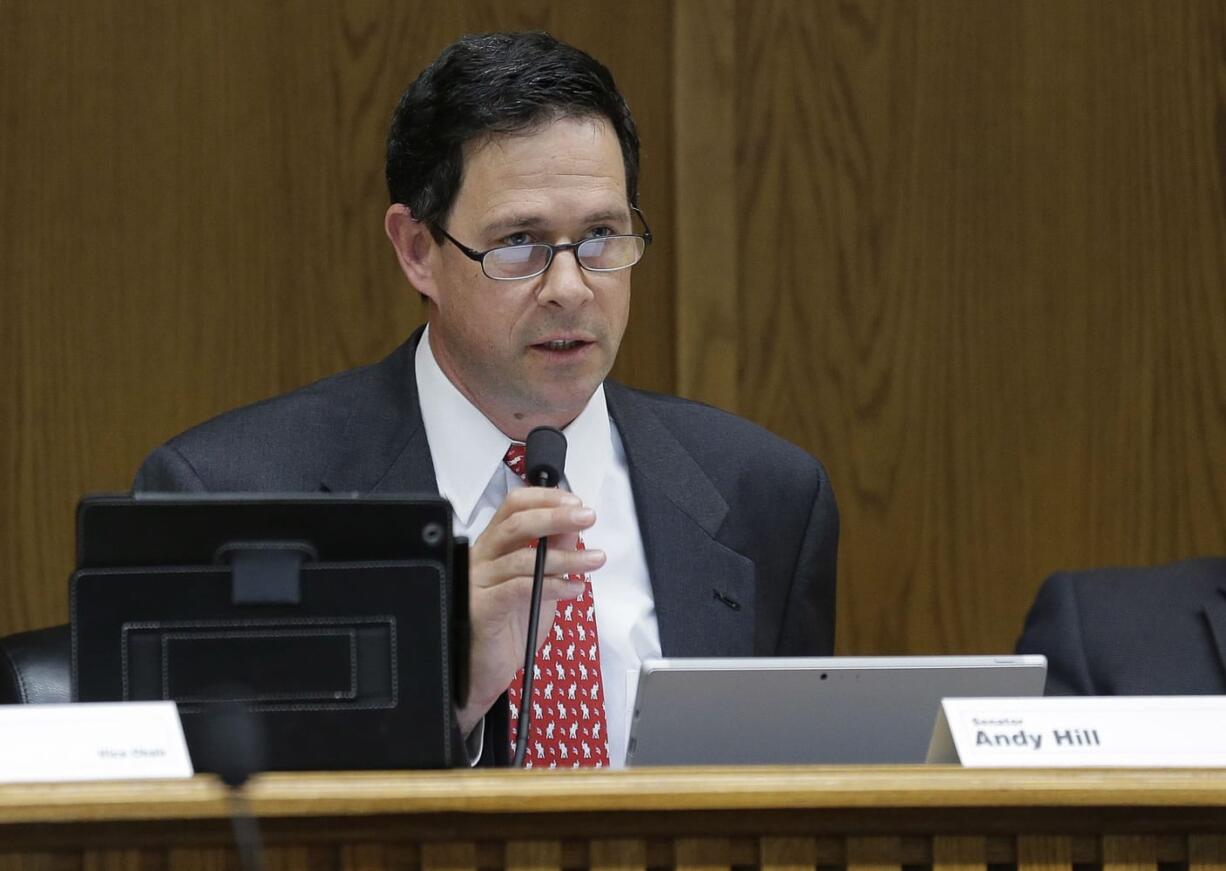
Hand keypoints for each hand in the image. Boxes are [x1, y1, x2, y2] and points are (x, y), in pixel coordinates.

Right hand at [457, 487, 606, 735]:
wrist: (484, 673)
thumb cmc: (508, 629)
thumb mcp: (540, 584)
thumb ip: (553, 554)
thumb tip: (573, 526)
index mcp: (493, 547)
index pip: (513, 506)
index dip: (544, 498)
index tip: (575, 502)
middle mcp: (481, 559)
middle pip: (516, 523)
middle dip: (556, 516)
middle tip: (587, 518)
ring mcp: (478, 583)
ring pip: (522, 557)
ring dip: (566, 556)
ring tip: (594, 560)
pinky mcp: (482, 609)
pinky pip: (519, 588)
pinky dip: (553, 585)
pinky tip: (574, 588)